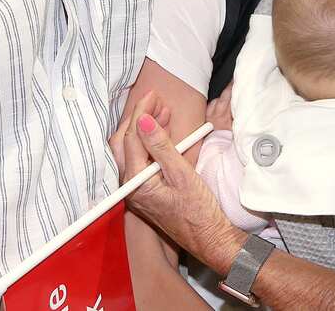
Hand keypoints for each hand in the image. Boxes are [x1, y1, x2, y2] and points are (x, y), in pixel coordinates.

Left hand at [112, 92, 245, 274]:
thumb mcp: (182, 174)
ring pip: (131, 151)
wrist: (209, 239)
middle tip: (157, 101)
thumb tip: (143, 121)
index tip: (154, 96)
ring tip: (162, 112)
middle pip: (124, 143)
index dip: (141, 112)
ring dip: (144, 129)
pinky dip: (150, 143)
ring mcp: (137, 190)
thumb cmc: (199, 212)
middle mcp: (130, 187)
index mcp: (136, 183)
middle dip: (138, 119)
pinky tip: (163, 133)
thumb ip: (161, 146)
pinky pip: (140, 161)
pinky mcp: (146, 191)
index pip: (132, 138)